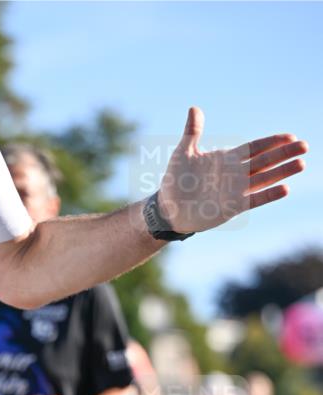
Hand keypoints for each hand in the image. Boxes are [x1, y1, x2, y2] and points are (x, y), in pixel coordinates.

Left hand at [159, 107, 306, 233]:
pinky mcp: (232, 207)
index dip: (271, 142)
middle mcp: (235, 174)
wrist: (168, 207)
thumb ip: (193, 132)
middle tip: (304, 146)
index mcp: (227, 159)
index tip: (289, 136)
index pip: (255, 148)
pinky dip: (269, 195)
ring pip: (264, 179)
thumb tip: (195, 108)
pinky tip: (285, 188)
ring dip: (282, 172)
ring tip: (301, 164)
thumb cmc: (175, 180)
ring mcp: (236, 191)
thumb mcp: (183, 152)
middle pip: (265, 161)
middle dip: (284, 154)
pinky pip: (254, 200)